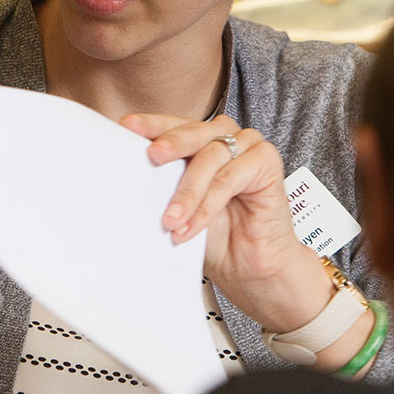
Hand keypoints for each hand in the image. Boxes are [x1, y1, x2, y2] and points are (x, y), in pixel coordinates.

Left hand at [125, 113, 330, 334]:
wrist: (251, 269)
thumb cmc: (218, 236)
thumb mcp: (180, 207)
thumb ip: (162, 184)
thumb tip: (127, 172)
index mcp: (201, 139)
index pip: (174, 125)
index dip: (151, 124)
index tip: (127, 126)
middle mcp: (226, 137)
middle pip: (194, 131)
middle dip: (170, 144)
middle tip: (152, 157)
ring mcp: (249, 146)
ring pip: (211, 157)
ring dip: (188, 192)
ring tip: (172, 220)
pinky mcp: (267, 162)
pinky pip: (230, 178)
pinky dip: (208, 204)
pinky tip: (193, 225)